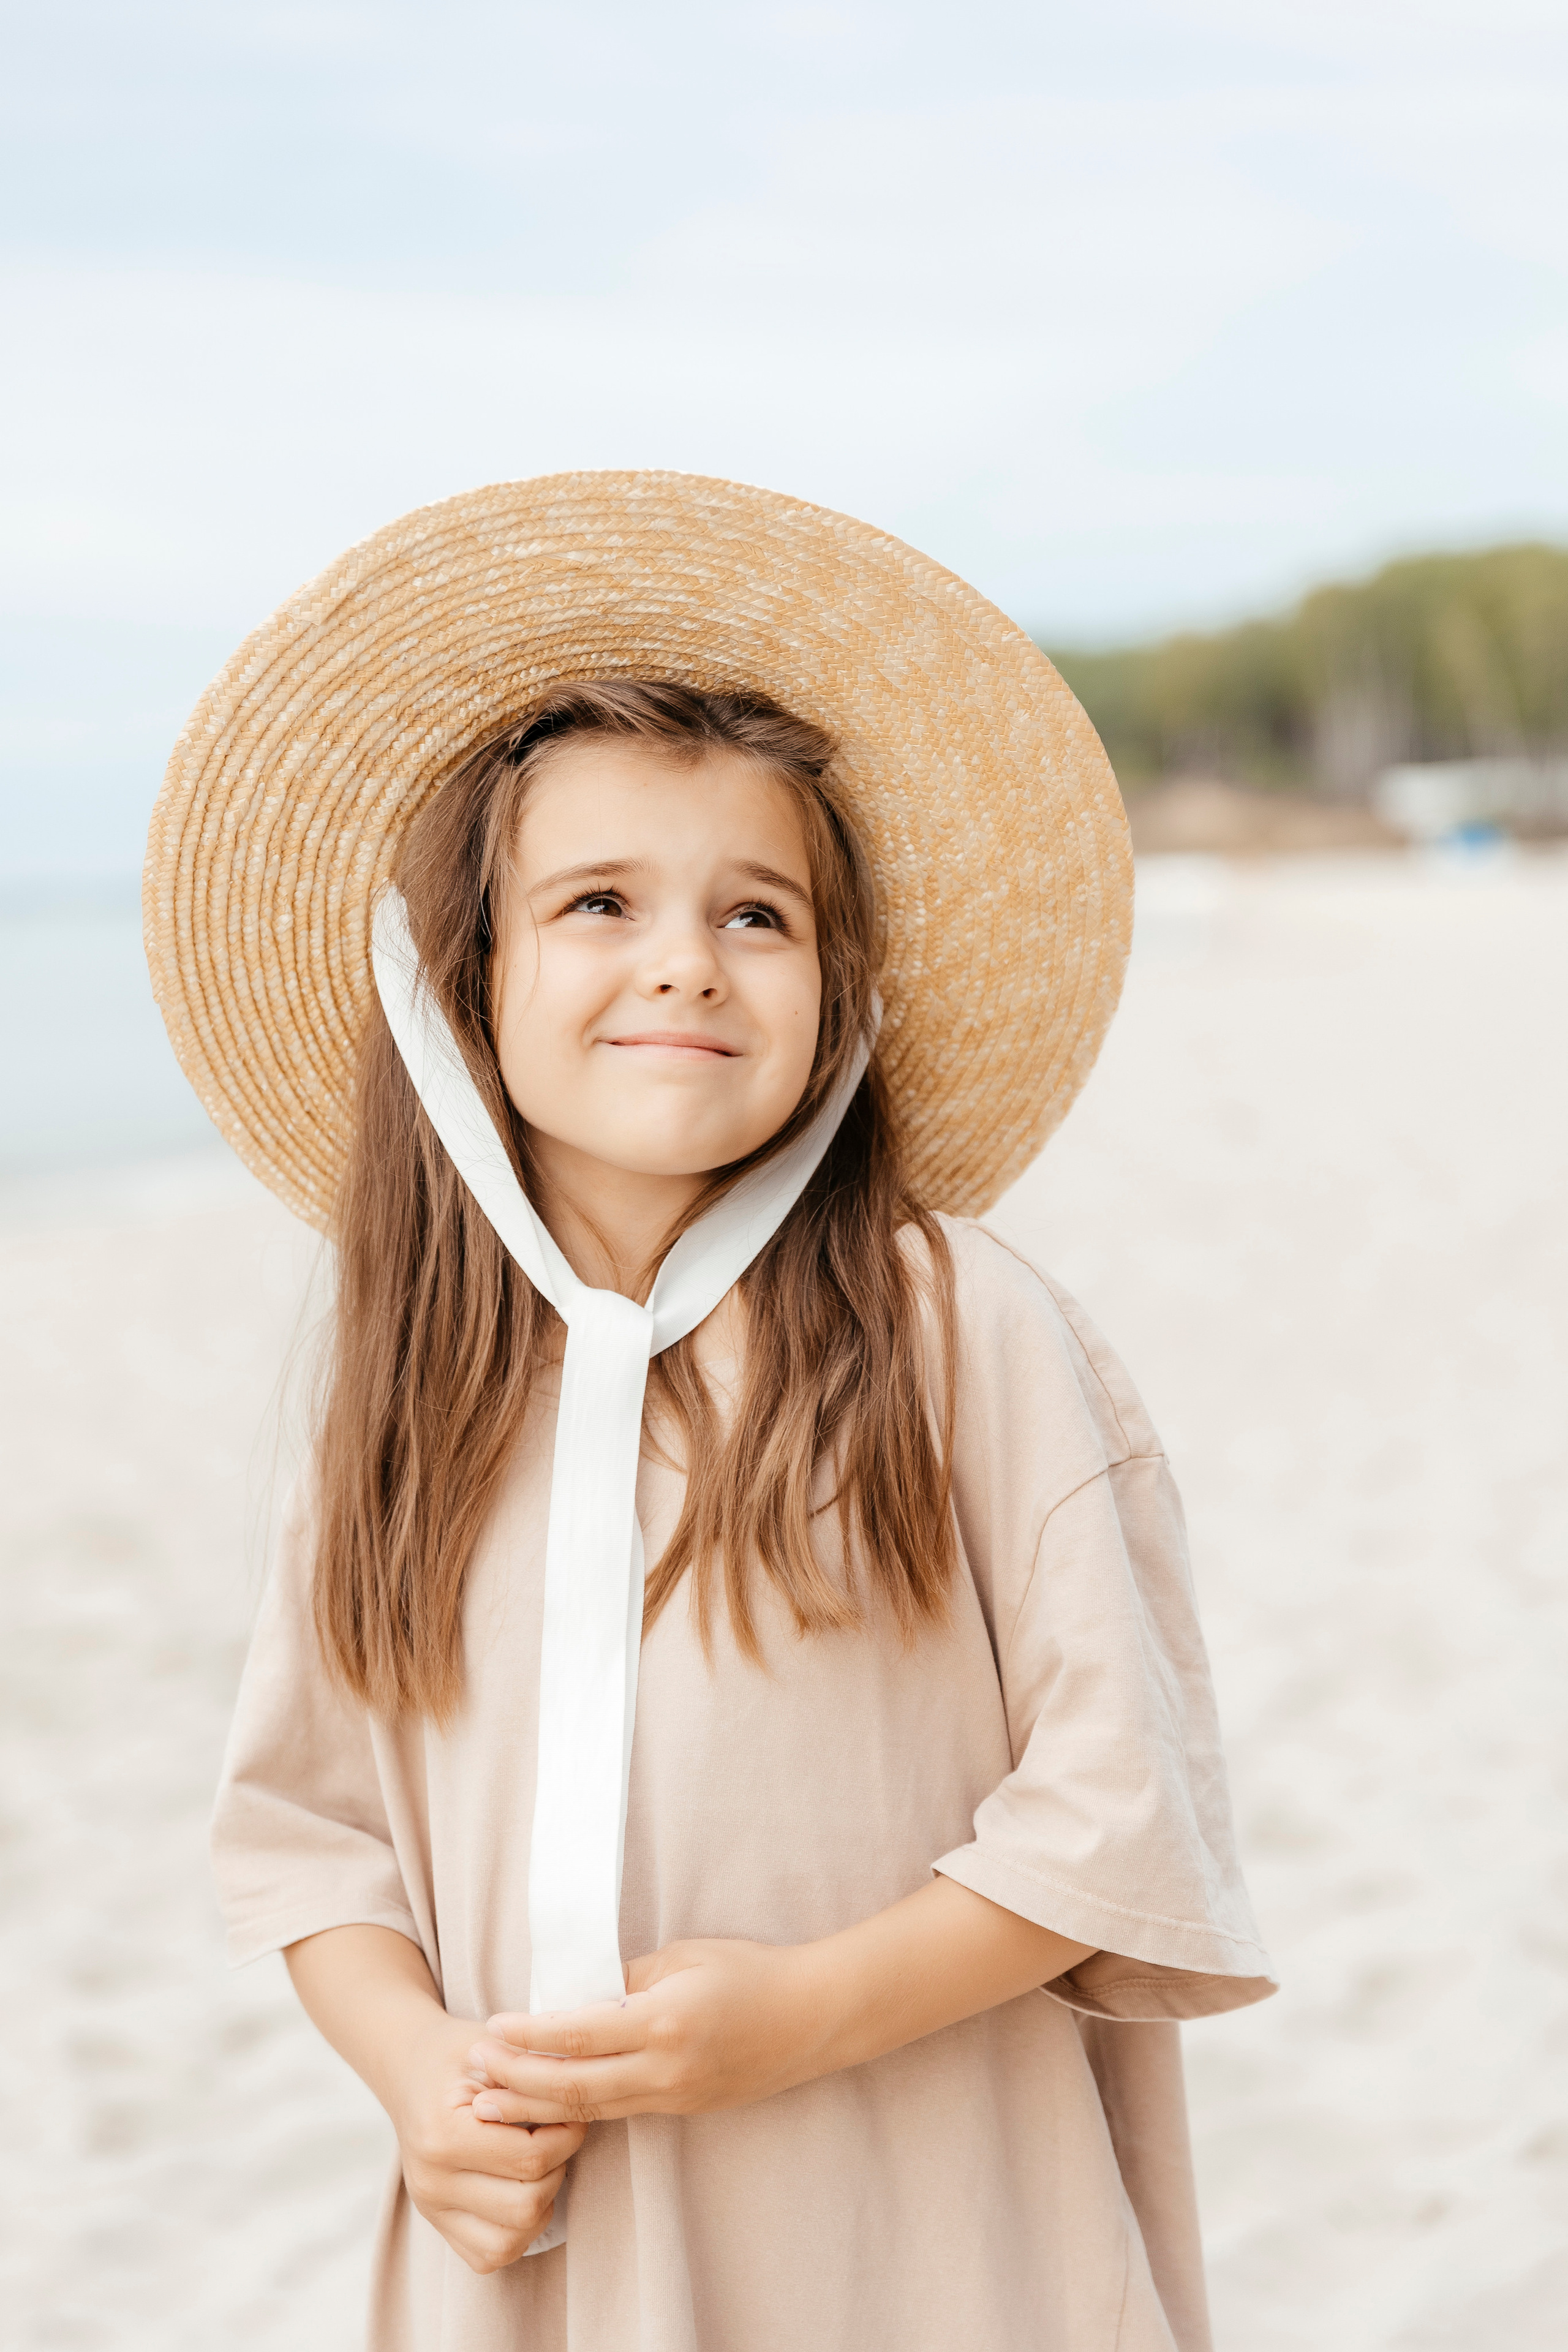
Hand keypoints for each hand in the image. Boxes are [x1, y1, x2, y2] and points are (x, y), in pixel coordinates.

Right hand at [388, 2005, 587, 2272]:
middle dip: (557, 2170)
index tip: (572, 2112)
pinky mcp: (437, 2225)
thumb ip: (533, 2079)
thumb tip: (580, 2104)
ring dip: (541, 2203)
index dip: (566, 2136)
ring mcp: (431, 2209)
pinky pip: (490, 2255)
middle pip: (525, 2205)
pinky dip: (518, 2230)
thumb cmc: (460, 2055)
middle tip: (558, 2136)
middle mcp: (431, 2182)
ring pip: (511, 2240)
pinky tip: (521, 2189)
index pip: (530, 2158)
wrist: (411, 2068)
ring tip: (540, 2163)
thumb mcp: (495, 2048)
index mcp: (442, 2135)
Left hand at [471, 1937, 823, 2123]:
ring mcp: (674, 2097)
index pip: (579, 2033)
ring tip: (489, 2102)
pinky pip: (618, 2113)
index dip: (529, 2034)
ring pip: (590, 2110)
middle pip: (574, 2087)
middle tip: (471, 2075)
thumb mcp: (685, 1956)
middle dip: (516, 2082)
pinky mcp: (682, 2110)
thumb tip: (574, 1992)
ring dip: (534, 2107)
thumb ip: (627, 1976)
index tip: (490, 2027)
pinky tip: (544, 2108)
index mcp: (664, 2021)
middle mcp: (665, 2069)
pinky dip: (574, 2111)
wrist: (812, 2018)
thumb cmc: (750, 1972)